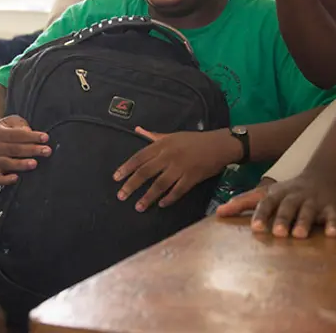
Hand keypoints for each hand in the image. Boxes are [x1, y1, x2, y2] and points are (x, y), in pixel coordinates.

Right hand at [0, 115, 49, 184]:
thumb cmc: (4, 130)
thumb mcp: (11, 121)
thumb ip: (20, 125)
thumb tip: (28, 132)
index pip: (18, 134)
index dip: (32, 136)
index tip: (45, 138)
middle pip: (15, 149)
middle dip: (32, 150)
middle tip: (46, 151)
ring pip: (8, 163)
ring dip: (22, 164)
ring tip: (34, 163)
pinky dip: (5, 180)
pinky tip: (16, 178)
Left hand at [114, 127, 240, 211]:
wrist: (219, 144)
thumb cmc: (194, 140)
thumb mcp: (172, 135)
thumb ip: (153, 136)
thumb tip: (137, 130)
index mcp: (162, 144)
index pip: (139, 157)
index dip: (126, 168)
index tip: (116, 178)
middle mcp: (168, 156)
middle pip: (146, 172)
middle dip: (131, 185)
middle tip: (121, 196)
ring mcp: (180, 167)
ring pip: (160, 184)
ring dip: (148, 196)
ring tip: (138, 206)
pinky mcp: (192, 177)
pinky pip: (178, 190)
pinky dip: (169, 198)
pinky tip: (161, 204)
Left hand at [214, 171, 335, 238]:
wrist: (324, 178)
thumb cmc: (288, 192)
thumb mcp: (266, 194)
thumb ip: (243, 203)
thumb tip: (218, 213)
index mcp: (277, 195)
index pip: (266, 203)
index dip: (261, 214)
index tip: (256, 228)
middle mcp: (295, 196)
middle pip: (287, 206)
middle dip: (282, 219)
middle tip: (278, 233)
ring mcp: (314, 201)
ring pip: (308, 211)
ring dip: (304, 221)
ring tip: (299, 235)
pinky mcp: (333, 208)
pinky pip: (334, 216)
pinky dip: (334, 224)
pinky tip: (333, 234)